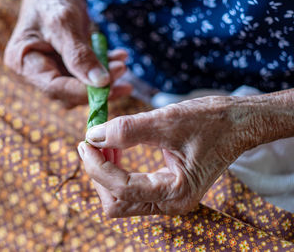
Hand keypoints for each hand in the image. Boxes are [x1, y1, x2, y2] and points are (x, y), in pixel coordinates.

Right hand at [4, 0, 131, 107]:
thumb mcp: (64, 24)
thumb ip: (80, 55)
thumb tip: (101, 83)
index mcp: (24, 62)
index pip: (54, 87)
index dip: (82, 91)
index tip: (108, 85)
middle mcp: (34, 71)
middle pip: (68, 91)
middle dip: (96, 86)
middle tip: (121, 71)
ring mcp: (50, 69)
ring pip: (80, 86)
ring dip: (104, 78)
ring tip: (122, 64)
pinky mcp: (65, 65)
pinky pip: (86, 74)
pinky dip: (104, 68)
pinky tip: (119, 57)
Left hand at [78, 96, 253, 216]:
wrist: (238, 124)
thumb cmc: (211, 120)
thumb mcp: (167, 120)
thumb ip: (128, 130)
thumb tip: (93, 135)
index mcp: (176, 191)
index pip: (122, 188)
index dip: (97, 165)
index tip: (84, 142)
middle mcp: (172, 204)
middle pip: (116, 203)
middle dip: (98, 173)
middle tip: (91, 143)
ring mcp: (168, 200)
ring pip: (120, 200)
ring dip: (105, 173)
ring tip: (101, 143)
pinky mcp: (165, 190)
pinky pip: (130, 190)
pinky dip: (116, 172)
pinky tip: (114, 149)